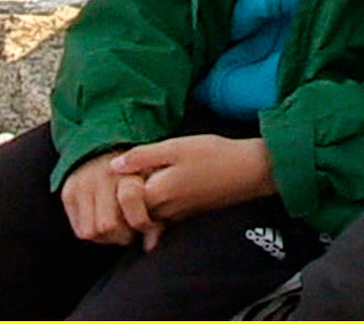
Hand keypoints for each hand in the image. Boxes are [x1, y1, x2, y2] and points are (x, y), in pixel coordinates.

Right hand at [60, 155, 161, 248]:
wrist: (103, 148)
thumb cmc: (135, 172)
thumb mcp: (152, 185)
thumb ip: (156, 214)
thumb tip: (150, 246)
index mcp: (126, 170)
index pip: (131, 197)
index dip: (141, 220)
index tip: (146, 224)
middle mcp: (101, 176)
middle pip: (108, 224)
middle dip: (122, 234)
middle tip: (129, 230)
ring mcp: (81, 185)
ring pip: (91, 231)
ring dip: (106, 237)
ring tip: (116, 229)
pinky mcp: (68, 193)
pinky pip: (79, 230)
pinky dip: (93, 233)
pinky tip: (102, 224)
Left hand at [109, 134, 275, 223]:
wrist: (250, 171)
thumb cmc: (214, 155)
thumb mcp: (175, 147)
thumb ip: (142, 156)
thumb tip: (113, 165)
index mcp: (158, 194)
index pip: (122, 196)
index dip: (118, 181)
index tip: (122, 164)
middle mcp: (164, 211)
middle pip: (130, 209)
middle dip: (124, 194)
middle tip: (127, 170)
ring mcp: (175, 216)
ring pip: (145, 213)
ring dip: (139, 199)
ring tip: (142, 174)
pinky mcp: (186, 215)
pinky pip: (160, 216)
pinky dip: (154, 205)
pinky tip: (160, 184)